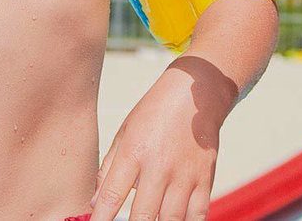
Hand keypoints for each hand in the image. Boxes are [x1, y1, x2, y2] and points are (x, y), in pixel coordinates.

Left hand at [91, 57, 233, 220]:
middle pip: (143, 215)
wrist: (195, 93)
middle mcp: (159, 166)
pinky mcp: (205, 178)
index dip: (102, 218)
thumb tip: (95, 203)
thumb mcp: (124, 133)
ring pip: (171, 219)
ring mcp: (185, 174)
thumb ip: (108, 169)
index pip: (112, 196)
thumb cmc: (155, 112)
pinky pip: (198, 214)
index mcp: (134, 152)